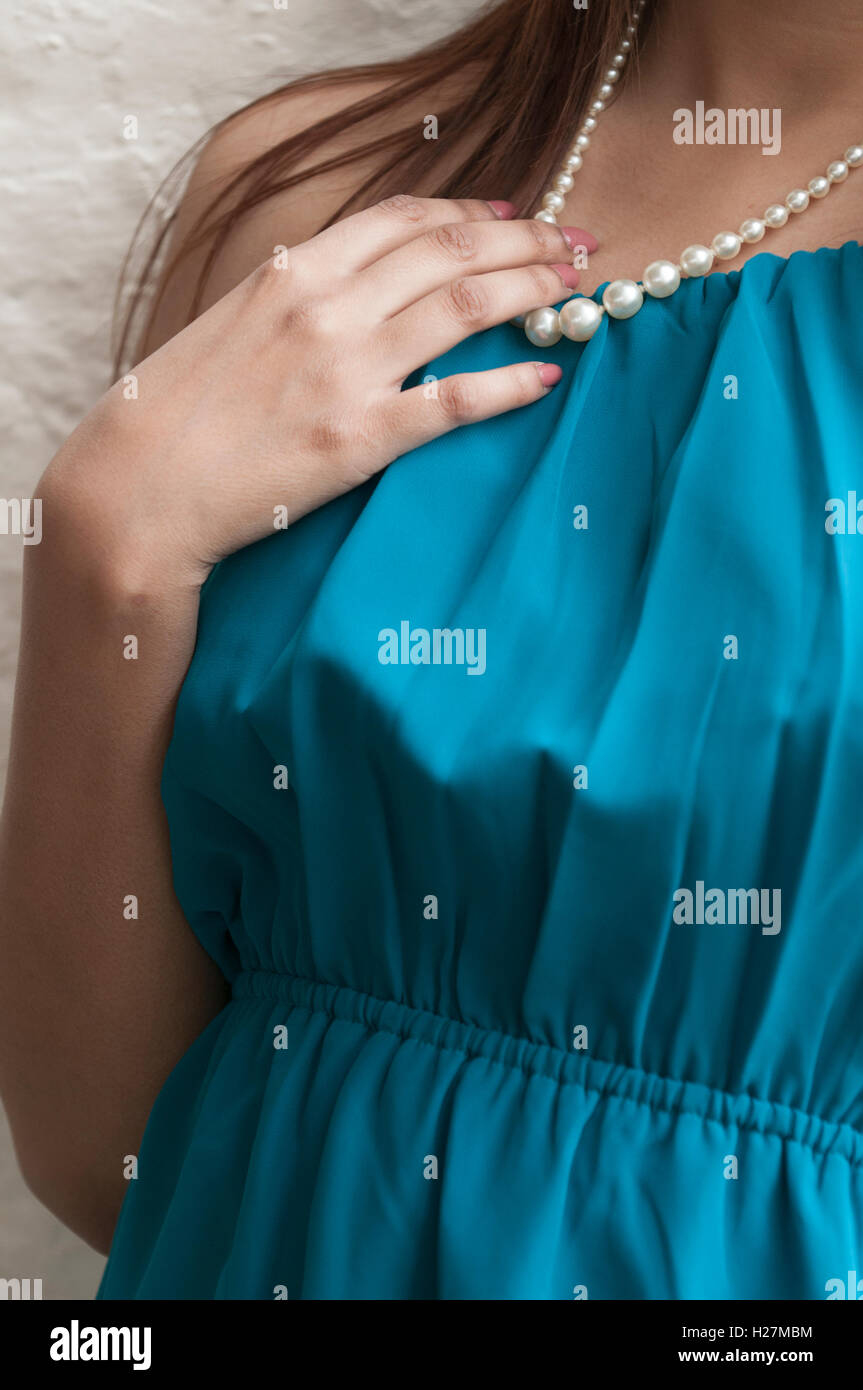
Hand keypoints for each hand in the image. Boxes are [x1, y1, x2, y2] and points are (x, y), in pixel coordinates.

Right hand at [44, 195, 595, 587]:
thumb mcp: (232, 325)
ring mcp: (350, 371)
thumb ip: (296, 297)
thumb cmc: (175, 413)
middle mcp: (329, 308)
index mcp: (294, 273)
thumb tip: (352, 286)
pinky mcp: (363, 439)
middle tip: (572, 245)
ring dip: (532, 290)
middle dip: (525, 240)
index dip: (470, 211)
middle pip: (451, 252)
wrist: (140, 491)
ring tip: (574, 290)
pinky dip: (510, 384)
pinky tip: (546, 377)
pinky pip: (457, 401)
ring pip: (466, 307)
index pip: (403, 219)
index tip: (511, 215)